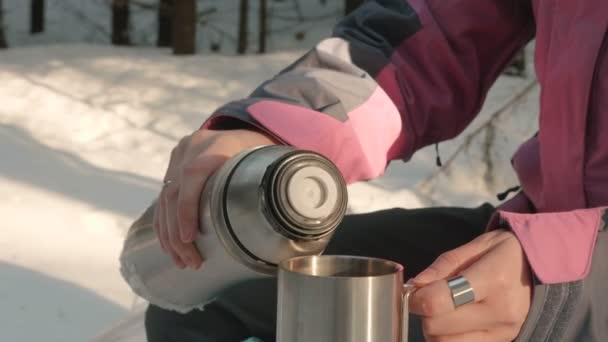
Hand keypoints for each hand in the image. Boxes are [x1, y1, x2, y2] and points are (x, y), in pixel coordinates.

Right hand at [154, 128, 276, 268]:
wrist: (245, 131)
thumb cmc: (261, 153)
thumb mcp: (266, 162)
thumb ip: (272, 185)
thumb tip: (284, 217)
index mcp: (217, 144)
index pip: (193, 175)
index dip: (187, 208)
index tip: (189, 238)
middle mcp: (192, 147)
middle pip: (174, 193)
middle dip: (178, 233)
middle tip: (191, 262)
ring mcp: (179, 155)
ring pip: (164, 199)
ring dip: (169, 234)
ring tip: (182, 261)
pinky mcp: (173, 164)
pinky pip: (162, 197)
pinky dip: (165, 224)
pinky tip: (169, 245)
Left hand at [409, 230, 531, 341]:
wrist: (544, 269)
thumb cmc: (507, 253)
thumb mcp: (477, 245)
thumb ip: (444, 265)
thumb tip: (417, 284)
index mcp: (493, 280)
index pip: (440, 301)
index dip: (417, 298)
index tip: (414, 291)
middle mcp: (500, 311)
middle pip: (437, 328)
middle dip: (423, 313)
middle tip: (427, 298)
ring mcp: (502, 332)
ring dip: (434, 329)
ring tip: (442, 310)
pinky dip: (449, 337)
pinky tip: (453, 322)